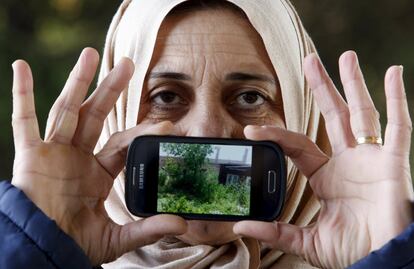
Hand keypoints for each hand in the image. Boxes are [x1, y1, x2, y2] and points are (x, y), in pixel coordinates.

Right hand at [11, 48, 186, 264]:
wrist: (45, 253)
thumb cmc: (76, 244)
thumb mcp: (117, 237)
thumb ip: (147, 228)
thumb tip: (182, 225)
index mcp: (98, 172)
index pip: (123, 144)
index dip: (142, 132)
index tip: (168, 123)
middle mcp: (77, 156)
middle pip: (96, 115)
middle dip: (111, 90)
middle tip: (128, 64)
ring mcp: (53, 153)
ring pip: (67, 110)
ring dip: (78, 82)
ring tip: (91, 54)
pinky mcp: (30, 156)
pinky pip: (23, 121)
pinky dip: (22, 94)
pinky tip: (21, 68)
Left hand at [234, 51, 412, 268]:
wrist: (384, 263)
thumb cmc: (352, 251)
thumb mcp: (308, 242)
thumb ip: (277, 231)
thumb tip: (242, 227)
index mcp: (326, 177)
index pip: (297, 145)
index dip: (275, 134)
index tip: (250, 130)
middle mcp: (347, 162)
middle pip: (333, 116)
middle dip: (322, 88)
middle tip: (308, 61)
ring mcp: (370, 158)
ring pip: (361, 112)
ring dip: (354, 83)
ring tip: (345, 55)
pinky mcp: (393, 162)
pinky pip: (398, 125)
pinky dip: (398, 99)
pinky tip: (392, 73)